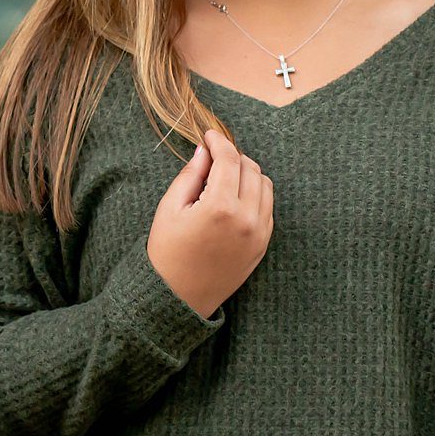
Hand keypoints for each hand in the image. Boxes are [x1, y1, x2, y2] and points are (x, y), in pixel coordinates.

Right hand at [147, 126, 273, 319]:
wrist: (177, 299)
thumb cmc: (167, 253)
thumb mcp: (170, 209)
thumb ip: (191, 174)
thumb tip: (205, 151)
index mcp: (220, 207)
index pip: (229, 159)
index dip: (219, 141)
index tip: (209, 136)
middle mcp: (246, 219)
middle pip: (250, 168)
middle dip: (233, 157)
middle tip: (213, 159)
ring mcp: (258, 234)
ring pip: (264, 185)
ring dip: (247, 174)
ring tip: (225, 179)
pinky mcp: (262, 245)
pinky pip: (267, 208)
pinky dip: (255, 196)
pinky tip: (234, 199)